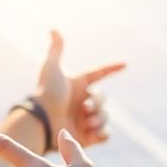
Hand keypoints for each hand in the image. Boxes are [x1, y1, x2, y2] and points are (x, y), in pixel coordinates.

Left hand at [32, 30, 125, 147]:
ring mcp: (85, 119)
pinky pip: (105, 134)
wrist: (42, 121)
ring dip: (99, 118)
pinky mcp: (87, 137)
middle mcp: (82, 101)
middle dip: (97, 102)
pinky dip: (102, 133)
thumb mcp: (51, 69)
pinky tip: (93, 132)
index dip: (111, 68)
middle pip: (103, 98)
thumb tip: (53, 29)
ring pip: (105, 117)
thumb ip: (55, 50)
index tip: (124, 64)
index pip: (99, 73)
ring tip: (87, 122)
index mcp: (78, 85)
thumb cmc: (46, 93)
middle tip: (85, 108)